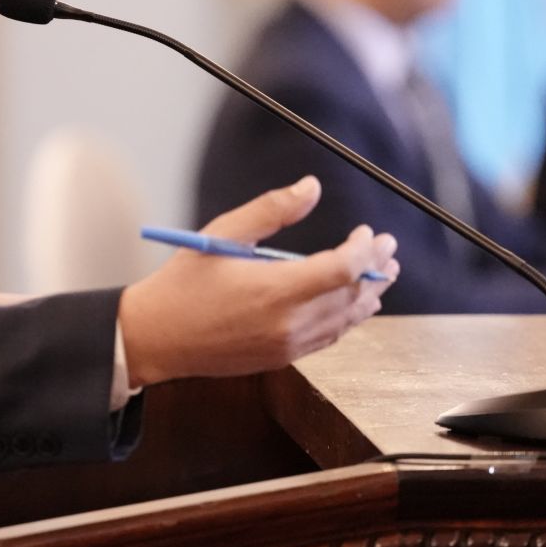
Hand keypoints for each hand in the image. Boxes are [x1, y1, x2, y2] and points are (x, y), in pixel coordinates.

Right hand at [116, 176, 397, 388]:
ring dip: (369, 295)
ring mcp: (287, 346)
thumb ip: (272, 210)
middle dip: (376, 269)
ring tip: (383, 274)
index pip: (343, 270)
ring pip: (346, 321)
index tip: (366, 231)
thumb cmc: (184, 283)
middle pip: (353, 296)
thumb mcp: (223, 233)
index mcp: (275, 290)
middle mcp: (288, 323)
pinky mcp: (281, 358)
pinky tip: (352, 304)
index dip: (364, 249)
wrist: (156, 338)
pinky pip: (328, 338)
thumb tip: (312, 187)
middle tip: (389, 248)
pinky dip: (347, 318)